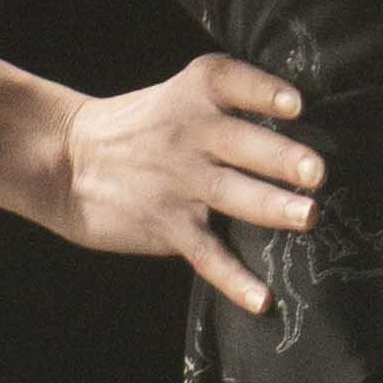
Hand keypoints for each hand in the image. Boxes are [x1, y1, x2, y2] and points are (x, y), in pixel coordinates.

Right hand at [56, 54, 325, 310]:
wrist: (65, 162)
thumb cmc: (139, 128)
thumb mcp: (177, 98)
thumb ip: (230, 107)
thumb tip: (303, 131)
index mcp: (194, 96)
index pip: (233, 83)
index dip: (265, 92)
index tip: (295, 105)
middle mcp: (189, 135)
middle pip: (242, 143)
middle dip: (281, 158)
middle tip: (317, 172)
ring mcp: (179, 183)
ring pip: (232, 194)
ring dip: (271, 207)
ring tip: (308, 217)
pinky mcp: (168, 226)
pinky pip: (207, 255)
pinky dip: (234, 279)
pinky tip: (261, 299)